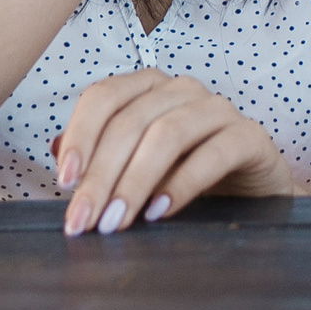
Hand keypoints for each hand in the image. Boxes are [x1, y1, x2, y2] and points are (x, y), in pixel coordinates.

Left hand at [52, 70, 293, 234]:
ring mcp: (218, 109)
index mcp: (148, 88)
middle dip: (101, 175)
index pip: (103, 97)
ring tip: (115, 221)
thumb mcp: (137, 167)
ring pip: (167, 134)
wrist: (254, 195)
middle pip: (130, 122)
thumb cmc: (186, 177)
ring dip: (135, 181)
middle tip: (84, 219)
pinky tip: (159, 212)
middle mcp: (181, 90)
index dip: (79, 136)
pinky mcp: (250, 136)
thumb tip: (56, 150)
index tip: (64, 181)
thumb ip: (100, 156)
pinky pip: (214, 153)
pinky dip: (183, 183)